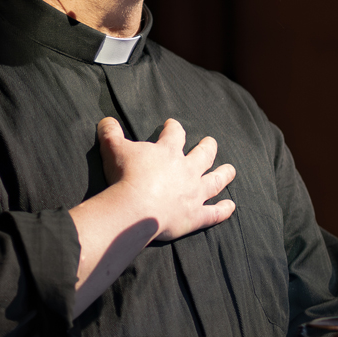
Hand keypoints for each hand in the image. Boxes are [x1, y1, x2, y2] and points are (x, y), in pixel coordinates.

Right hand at [96, 117, 235, 242]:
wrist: (135, 209)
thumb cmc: (125, 176)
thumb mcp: (112, 149)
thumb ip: (110, 133)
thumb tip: (106, 120)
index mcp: (168, 152)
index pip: (175, 133)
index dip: (174, 128)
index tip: (172, 125)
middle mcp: (187, 170)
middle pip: (204, 155)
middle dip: (208, 147)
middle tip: (210, 142)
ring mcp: (194, 193)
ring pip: (215, 181)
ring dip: (224, 174)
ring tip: (231, 170)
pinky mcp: (195, 216)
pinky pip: (214, 213)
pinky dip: (223, 210)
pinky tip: (231, 206)